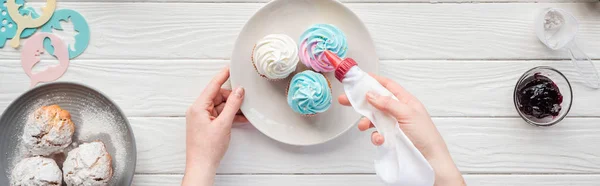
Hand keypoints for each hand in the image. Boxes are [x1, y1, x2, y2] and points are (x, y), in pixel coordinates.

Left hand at [182, 66, 246, 185]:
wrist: (202, 166)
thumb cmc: (208, 148)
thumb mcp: (224, 124)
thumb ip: (233, 105)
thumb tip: (239, 91)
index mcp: (198, 107)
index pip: (213, 86)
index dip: (223, 76)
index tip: (231, 68)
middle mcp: (198, 110)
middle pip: (218, 96)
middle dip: (232, 98)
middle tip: (245, 100)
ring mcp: (202, 118)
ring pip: (220, 106)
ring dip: (233, 108)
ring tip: (245, 112)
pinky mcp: (206, 125)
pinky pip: (220, 115)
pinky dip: (229, 116)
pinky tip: (241, 119)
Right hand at [338, 74, 464, 185]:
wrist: (431, 160)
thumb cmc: (426, 135)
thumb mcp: (407, 114)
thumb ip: (388, 103)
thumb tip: (370, 93)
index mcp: (405, 101)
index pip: (388, 86)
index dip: (374, 81)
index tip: (359, 79)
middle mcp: (398, 111)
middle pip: (376, 102)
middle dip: (361, 102)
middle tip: (345, 100)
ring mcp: (393, 125)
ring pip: (374, 119)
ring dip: (366, 121)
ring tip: (362, 126)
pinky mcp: (390, 138)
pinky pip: (377, 134)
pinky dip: (375, 136)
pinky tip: (379, 140)